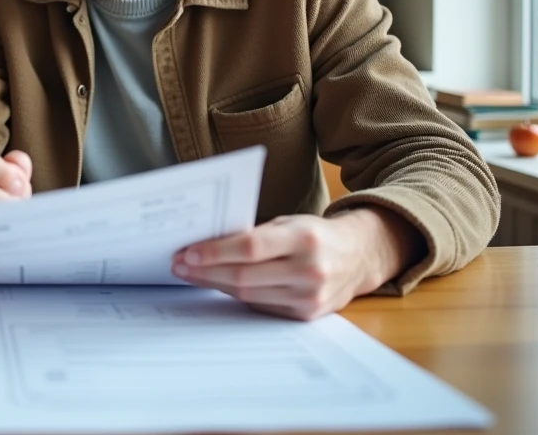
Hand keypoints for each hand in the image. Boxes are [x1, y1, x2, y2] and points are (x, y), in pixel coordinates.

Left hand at [170, 208, 422, 320]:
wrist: (359, 257)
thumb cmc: (315, 235)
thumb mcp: (289, 223)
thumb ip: (255, 233)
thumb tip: (206, 243)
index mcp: (305, 238)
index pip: (251, 247)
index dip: (215, 251)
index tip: (187, 251)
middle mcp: (310, 270)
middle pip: (245, 275)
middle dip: (205, 270)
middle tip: (178, 264)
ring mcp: (310, 297)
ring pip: (248, 294)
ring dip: (213, 284)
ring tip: (189, 274)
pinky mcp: (306, 315)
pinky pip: (260, 306)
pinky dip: (234, 295)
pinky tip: (216, 284)